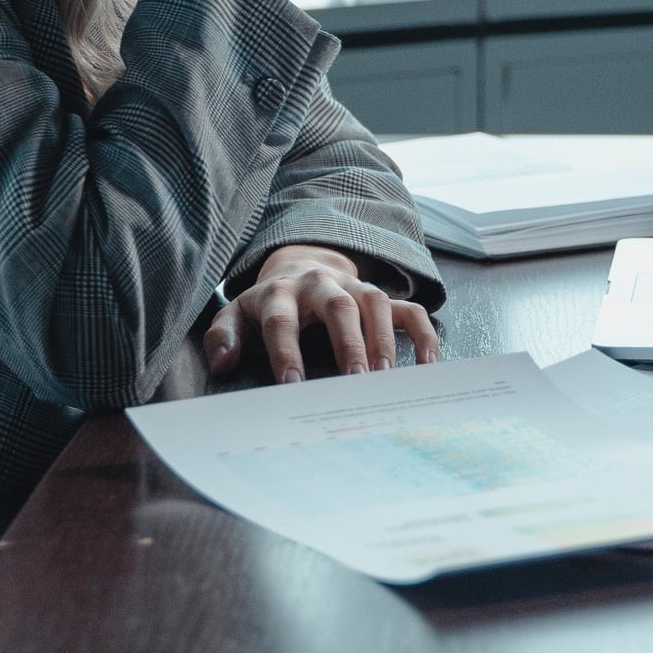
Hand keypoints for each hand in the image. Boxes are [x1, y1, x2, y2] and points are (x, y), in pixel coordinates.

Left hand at [202, 244, 441, 383]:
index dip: (285, 352)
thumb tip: (224, 364)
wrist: (299, 267)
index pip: (281, 321)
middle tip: (355, 381)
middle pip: (337, 306)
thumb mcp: (237, 316)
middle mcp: (320, 285)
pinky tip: (428, 365)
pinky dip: (421, 334)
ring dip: (382, 338)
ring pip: (375, 302)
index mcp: (280, 293)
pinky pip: (408, 309)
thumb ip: (224, 337)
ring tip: (387, 377)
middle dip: (346, 342)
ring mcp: (353, 287)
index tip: (292, 385)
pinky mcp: (378, 295)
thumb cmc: (266, 306)